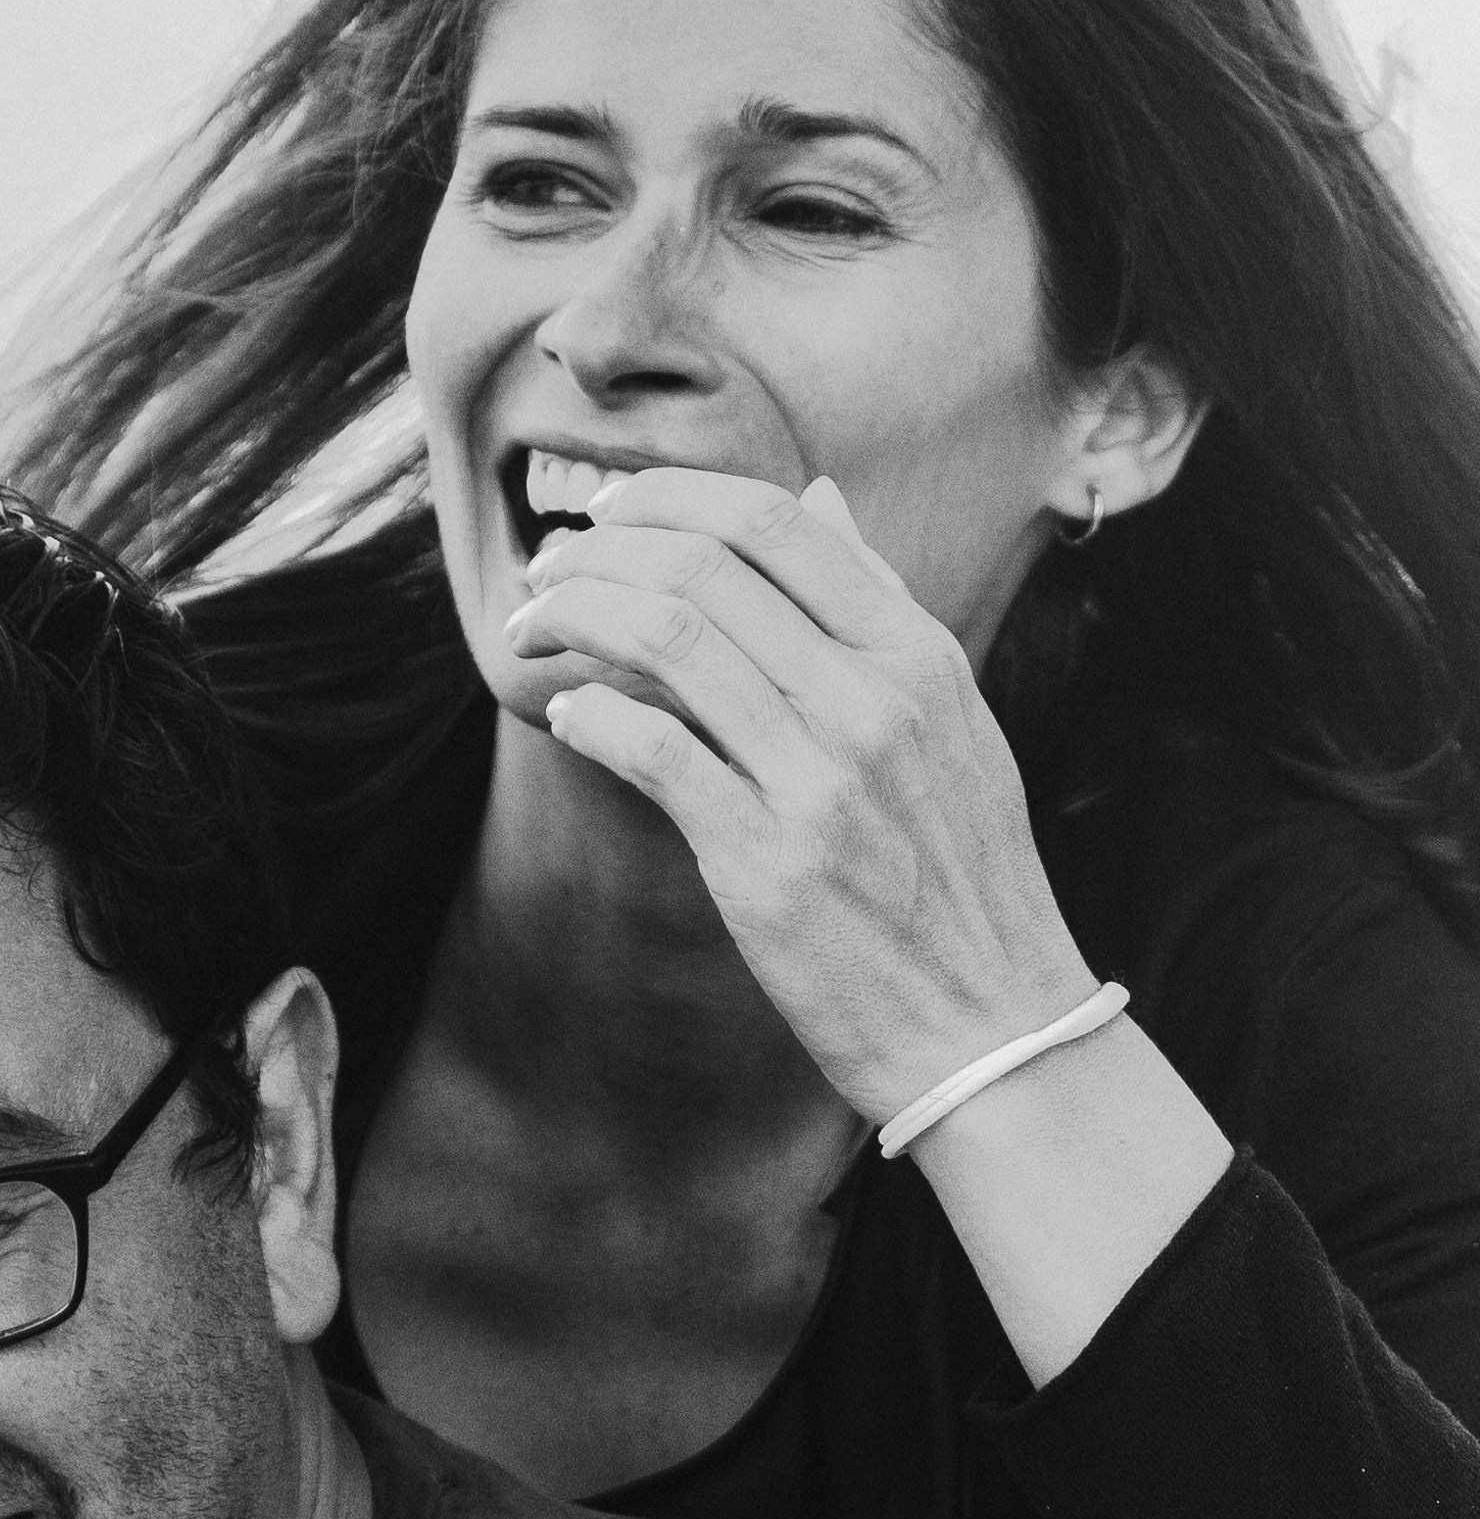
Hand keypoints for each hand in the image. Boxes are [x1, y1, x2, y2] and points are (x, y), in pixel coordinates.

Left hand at [503, 468, 1097, 1121]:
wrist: (987, 1020)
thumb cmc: (959, 872)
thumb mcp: (950, 718)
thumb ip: (878, 607)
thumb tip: (822, 500)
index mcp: (915, 655)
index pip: (774, 522)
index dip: (668, 497)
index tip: (608, 513)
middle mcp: (870, 702)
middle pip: (702, 568)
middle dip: (597, 551)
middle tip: (546, 570)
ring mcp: (819, 780)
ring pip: (665, 642)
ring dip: (572, 616)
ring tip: (531, 629)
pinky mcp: (765, 861)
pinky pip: (652, 752)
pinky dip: (590, 716)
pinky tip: (567, 716)